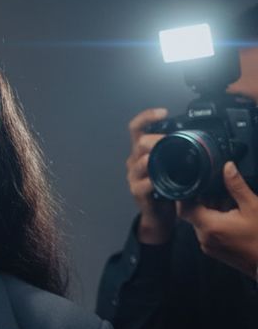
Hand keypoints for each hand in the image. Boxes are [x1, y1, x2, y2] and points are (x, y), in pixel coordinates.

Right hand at [126, 108, 176, 244]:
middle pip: (139, 142)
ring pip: (140, 161)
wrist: (158, 215)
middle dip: (157, 140)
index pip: (137, 127)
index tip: (164, 112)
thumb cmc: (165, 188)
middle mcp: (134, 161)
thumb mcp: (169, 165)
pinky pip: (144, 183)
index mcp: (142, 151)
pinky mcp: (137, 192)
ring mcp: (134, 177)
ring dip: (154, 159)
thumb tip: (192, 134)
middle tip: (171, 141)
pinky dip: (153, 181)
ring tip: (167, 159)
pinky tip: (161, 181)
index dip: (147, 116)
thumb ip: (173, 151)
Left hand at [178, 162, 257, 277]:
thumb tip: (228, 168)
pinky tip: (231, 216)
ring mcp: (208, 246)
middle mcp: (204, 238)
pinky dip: (215, 222)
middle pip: (193, 214)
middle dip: (203, 201)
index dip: (184, 196)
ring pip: (201, 223)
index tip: (192, 185)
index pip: (184, 209)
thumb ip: (237, 186)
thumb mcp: (252, 206)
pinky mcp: (214, 251)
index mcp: (210, 226)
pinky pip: (208, 232)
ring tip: (229, 203)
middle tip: (219, 191)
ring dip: (211, 211)